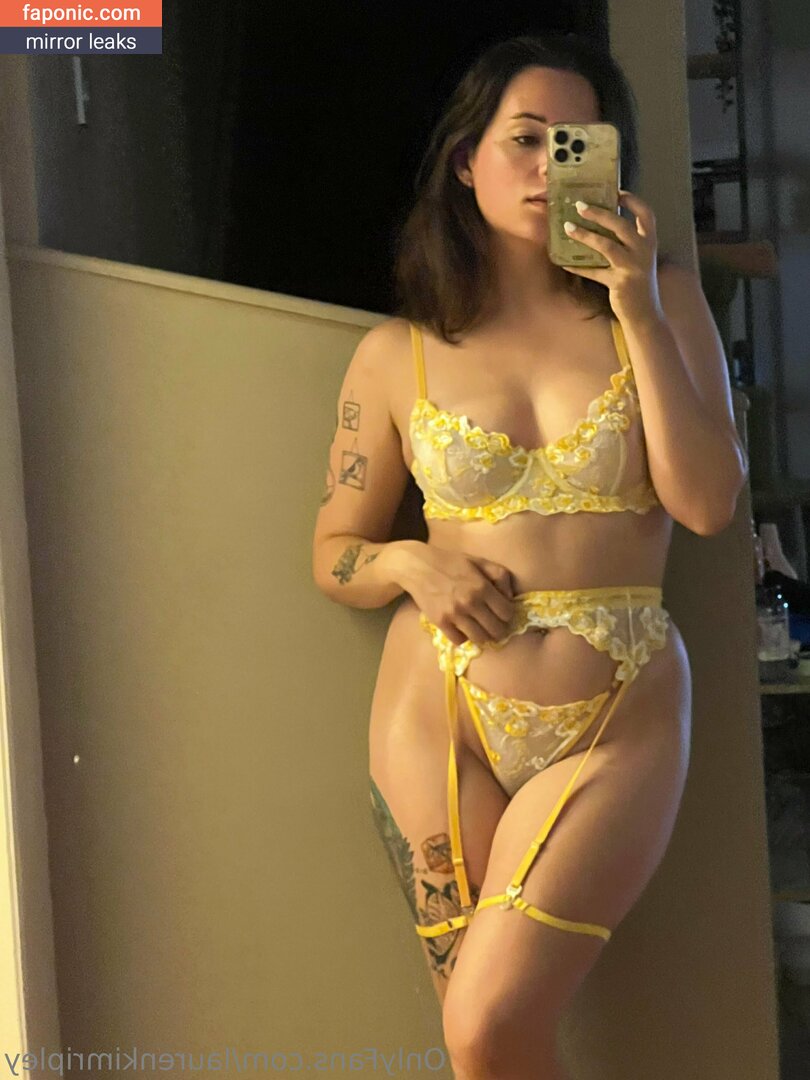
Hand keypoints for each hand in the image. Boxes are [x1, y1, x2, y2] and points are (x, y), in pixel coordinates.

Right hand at [398, 543, 515, 646]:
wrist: (417, 566)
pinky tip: (463, 629)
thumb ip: (500, 576)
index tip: (502, 613)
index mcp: (482, 586)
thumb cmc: (450, 562)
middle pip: (496, 630)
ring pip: (480, 639)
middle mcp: (470, 602)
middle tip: (495, 625)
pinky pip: (459, 640)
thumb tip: (510, 597)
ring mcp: (454, 614)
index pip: (507, 613)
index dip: (508, 614)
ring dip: (484, 637)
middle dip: (499, 629)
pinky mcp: (440, 622)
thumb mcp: (479, 561)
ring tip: (481, 630)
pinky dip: (464, 637)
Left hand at [560, 190, 662, 324]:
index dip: (632, 201)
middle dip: (600, 213)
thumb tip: (600, 226)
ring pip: (607, 245)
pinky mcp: (619, 283)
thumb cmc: (639, 284)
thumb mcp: (639, 260)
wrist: (646, 315)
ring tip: (568, 227)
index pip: (646, 214)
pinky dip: (579, 268)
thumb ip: (626, 244)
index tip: (616, 192)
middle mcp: (644, 251)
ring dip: (585, 235)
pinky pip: (595, 272)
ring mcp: (632, 267)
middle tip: (579, 205)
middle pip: (621, 225)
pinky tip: (564, 264)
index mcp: (650, 242)